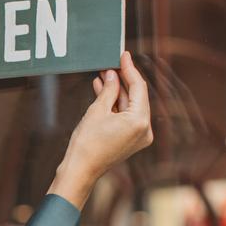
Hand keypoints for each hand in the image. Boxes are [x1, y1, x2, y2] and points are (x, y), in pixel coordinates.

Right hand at [50, 50, 154, 207]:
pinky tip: (103, 93)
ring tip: (103, 77)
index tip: (123, 55)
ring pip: (130, 106)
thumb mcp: (97, 111)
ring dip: (117, 92)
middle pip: (137, 96)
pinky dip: (116, 106)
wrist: (80, 170)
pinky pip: (126, 117)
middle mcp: (145, 129)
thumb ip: (108, 90)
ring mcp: (139, 136)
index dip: (129, 69)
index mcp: (140, 121)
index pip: (138, 87)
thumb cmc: (86, 144)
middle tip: (110, 65)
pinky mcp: (131, 140)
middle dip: (122, 80)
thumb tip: (112, 75)